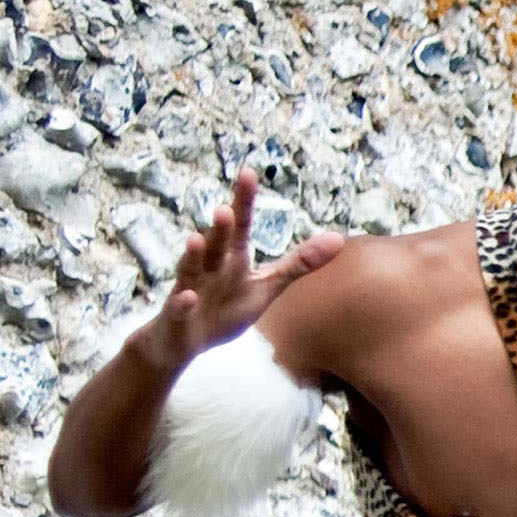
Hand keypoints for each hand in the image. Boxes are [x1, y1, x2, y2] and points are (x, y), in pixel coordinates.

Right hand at [132, 171, 342, 369]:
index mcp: (232, 259)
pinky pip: (179, 308)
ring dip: (195, 255)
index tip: (248, 172)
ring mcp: (190, 289)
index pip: (240, 227)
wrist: (184, 343)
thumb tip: (338, 239)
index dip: (243, 201)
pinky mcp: (177, 316)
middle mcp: (209, 267)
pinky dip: (182, 303)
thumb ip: (299, 264)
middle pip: (217, 244)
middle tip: (226, 210)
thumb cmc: (226, 310)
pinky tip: (187, 296)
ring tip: (197, 238)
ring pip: (191, 269)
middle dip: (221, 229)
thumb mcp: (266, 288)